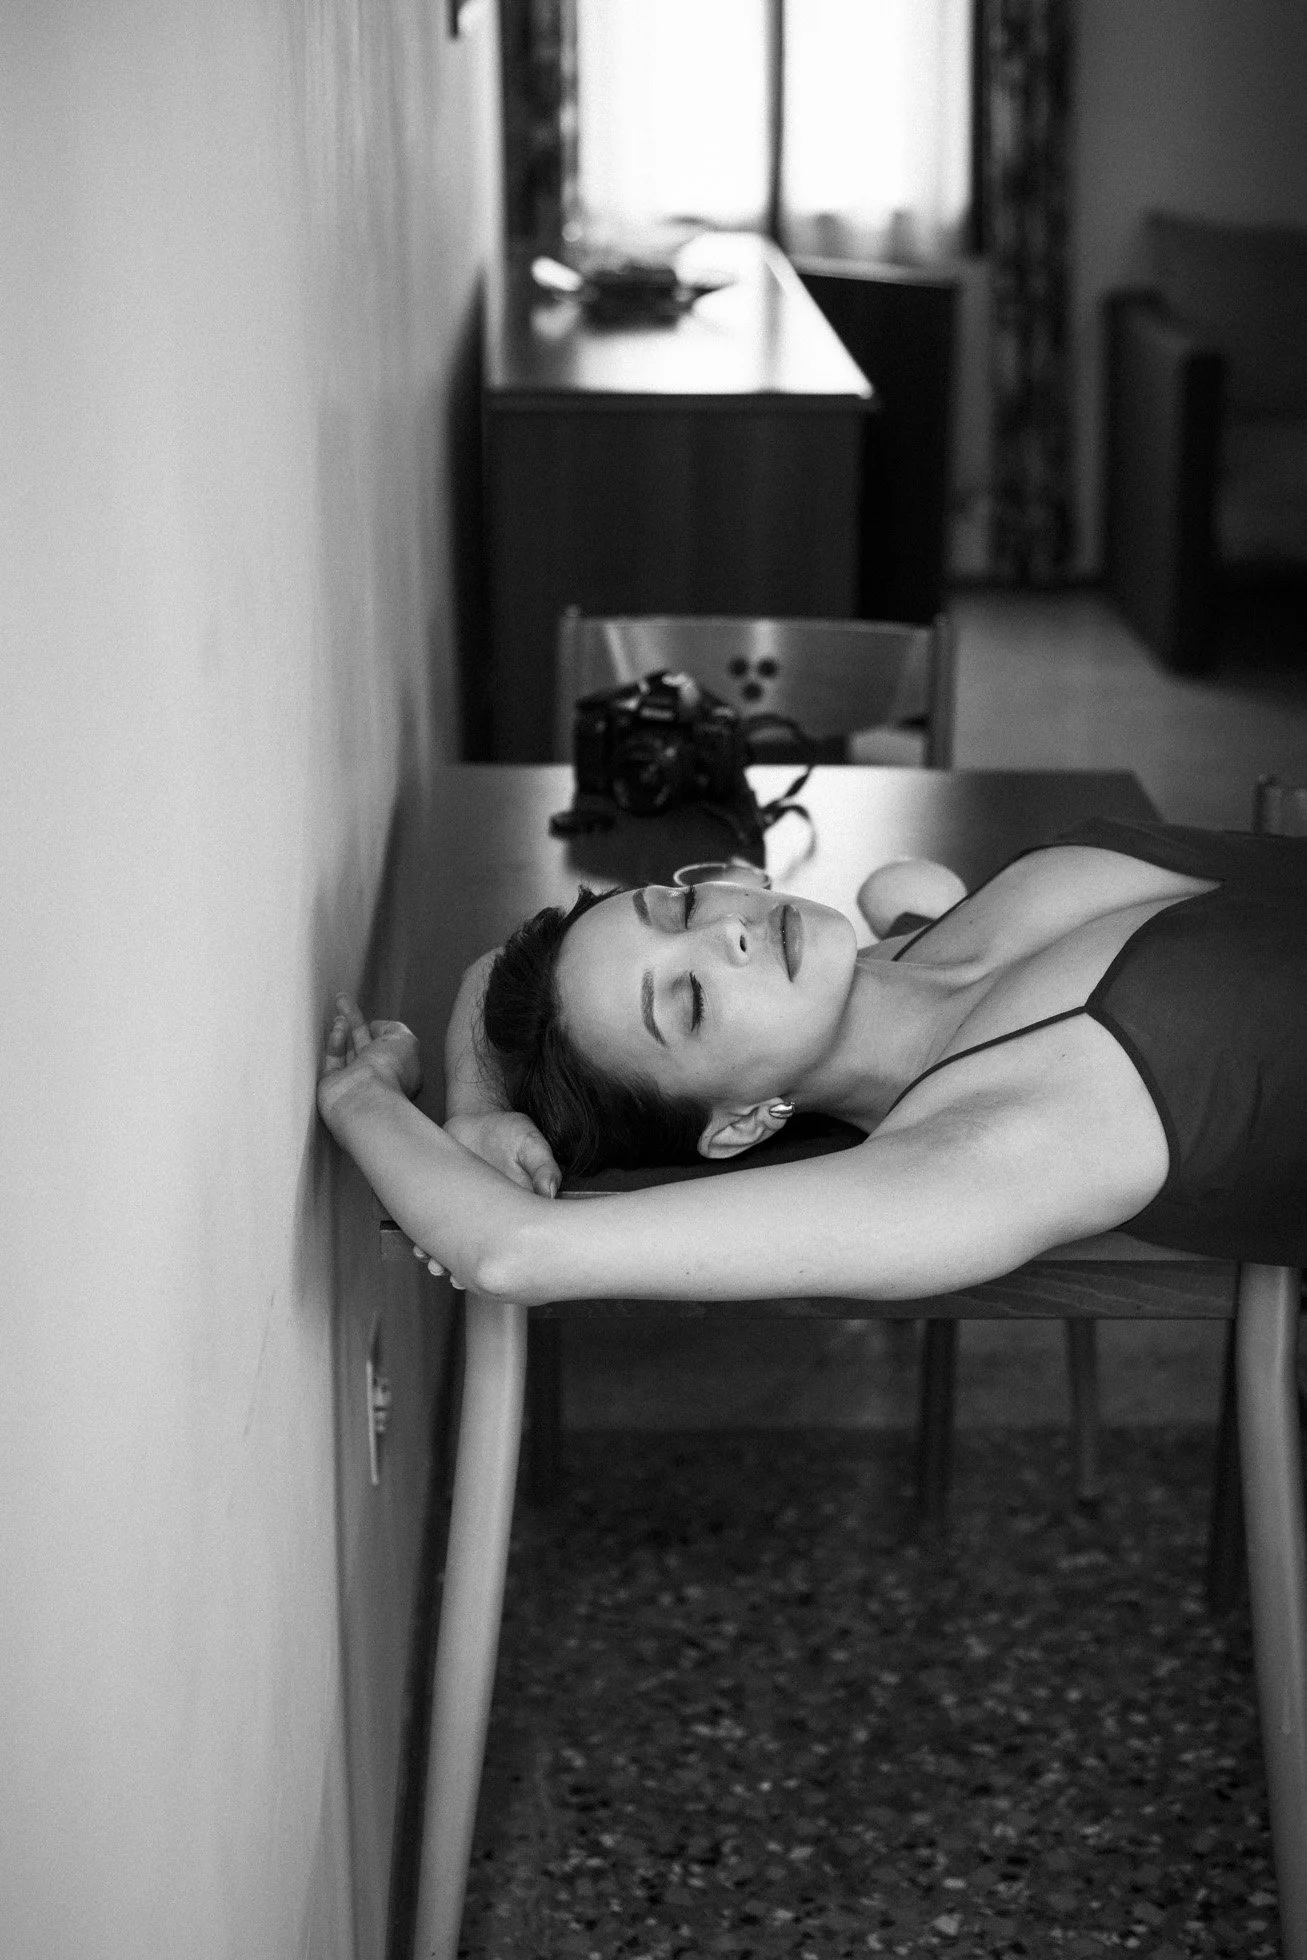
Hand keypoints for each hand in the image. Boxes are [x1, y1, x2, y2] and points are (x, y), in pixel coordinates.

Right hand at [318, 996, 421, 1128]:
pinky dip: (334, 1043)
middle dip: (354, 1021)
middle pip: (363, 1044)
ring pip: (346, 1050)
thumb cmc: (390, 1071)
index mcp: (398, 1070)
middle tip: (342, 999)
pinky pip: (332, 1060)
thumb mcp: (405, 1040)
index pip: (388, 1047)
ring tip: (339, 1010)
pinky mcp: (331, 1085)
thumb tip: (377, 1027)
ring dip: (343, 1029)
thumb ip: (394, 1029)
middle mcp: (376, 1076)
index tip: (373, 1021)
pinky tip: (337, 1029)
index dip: (381, 1031)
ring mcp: (353, 1081)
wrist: (365, 1099)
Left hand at [411, 1108, 559, 1278]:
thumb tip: (550, 1190)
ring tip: (434, 1266)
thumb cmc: (509, 1131)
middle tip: (453, 1279)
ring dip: (444, 1259)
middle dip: (467, 1270)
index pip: (513, 1242)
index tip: (486, 1275)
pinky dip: (427, 1241)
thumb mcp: (530, 1143)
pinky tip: (419, 1249)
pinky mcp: (448, 1205)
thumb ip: (542, 1165)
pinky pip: (437, 1229)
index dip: (502, 1261)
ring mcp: (469, 1213)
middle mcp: (494, 1217)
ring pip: (457, 1247)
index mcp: (519, 1208)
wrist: (477, 1118)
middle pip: (482, 1253)